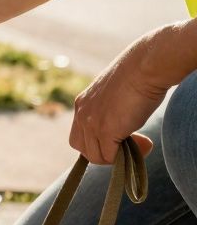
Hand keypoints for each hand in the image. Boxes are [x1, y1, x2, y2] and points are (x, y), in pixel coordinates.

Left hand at [70, 32, 170, 164]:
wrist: (145, 66)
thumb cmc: (138, 75)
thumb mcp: (115, 95)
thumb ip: (110, 110)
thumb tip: (120, 127)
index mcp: (83, 103)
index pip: (79, 134)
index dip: (98, 142)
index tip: (122, 136)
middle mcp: (82, 114)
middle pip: (82, 148)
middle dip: (104, 153)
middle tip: (129, 145)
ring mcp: (91, 123)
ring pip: (95, 156)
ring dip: (118, 156)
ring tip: (141, 144)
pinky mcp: (105, 130)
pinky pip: (110, 157)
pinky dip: (126, 157)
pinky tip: (145, 144)